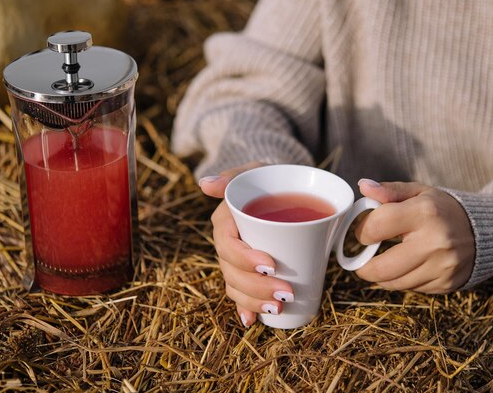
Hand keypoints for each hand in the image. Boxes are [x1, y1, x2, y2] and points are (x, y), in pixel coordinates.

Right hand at [199, 162, 293, 326]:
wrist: (278, 186)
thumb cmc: (266, 178)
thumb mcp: (253, 171)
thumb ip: (233, 176)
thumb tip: (205, 184)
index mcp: (225, 222)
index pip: (227, 245)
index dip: (245, 259)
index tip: (271, 263)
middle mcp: (227, 243)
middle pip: (232, 272)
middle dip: (257, 287)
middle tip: (287, 292)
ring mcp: (236, 260)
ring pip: (235, 286)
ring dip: (253, 301)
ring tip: (278, 308)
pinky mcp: (248, 270)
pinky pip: (239, 293)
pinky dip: (244, 308)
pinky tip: (251, 320)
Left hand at [354, 179, 474, 293]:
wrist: (485, 230)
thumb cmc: (443, 209)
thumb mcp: (419, 192)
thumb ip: (389, 190)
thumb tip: (363, 187)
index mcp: (424, 213)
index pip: (376, 226)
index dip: (363, 231)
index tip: (365, 232)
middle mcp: (434, 242)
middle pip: (381, 267)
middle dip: (364, 266)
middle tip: (362, 260)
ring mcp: (442, 266)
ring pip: (394, 283)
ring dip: (380, 276)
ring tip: (382, 263)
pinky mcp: (446, 283)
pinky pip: (411, 289)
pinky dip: (401, 281)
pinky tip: (405, 267)